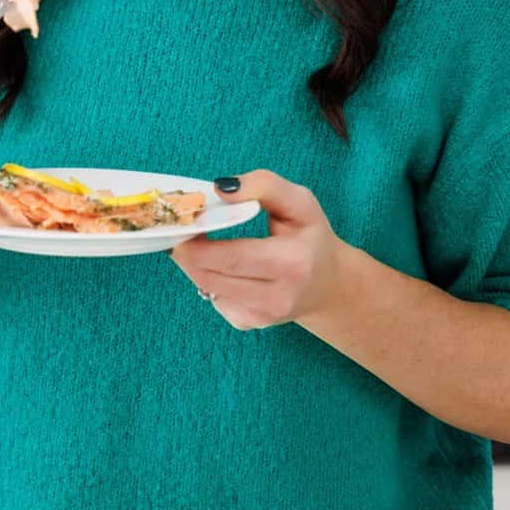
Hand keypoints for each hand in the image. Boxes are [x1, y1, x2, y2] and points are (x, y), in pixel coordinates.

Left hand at [169, 170, 345, 330]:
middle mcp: (277, 297)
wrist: (329, 286)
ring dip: (193, 263)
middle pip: (210, 275)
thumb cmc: (312, 238)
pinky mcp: (248, 323)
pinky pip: (213, 298)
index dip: (198, 241)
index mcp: (293, 263)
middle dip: (186, 251)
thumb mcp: (300, 202)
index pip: (232, 256)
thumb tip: (220, 188)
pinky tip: (220, 265)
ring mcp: (261, 316)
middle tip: (180, 228)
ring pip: (206, 287)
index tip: (185, 221)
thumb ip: (264, 186)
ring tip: (198, 241)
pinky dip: (208, 278)